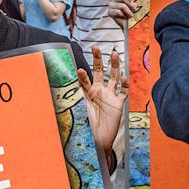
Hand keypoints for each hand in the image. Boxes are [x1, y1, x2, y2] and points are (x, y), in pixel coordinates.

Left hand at [80, 46, 127, 160]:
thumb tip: (63, 94)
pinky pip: (123, 92)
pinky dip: (125, 85)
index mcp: (88, 94)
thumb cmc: (88, 129)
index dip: (82, 75)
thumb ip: (76, 100)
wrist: (99, 141)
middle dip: (98, 60)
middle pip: (99, 72)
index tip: (78, 69)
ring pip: (113, 78)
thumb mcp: (81, 112)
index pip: (85, 80)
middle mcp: (99, 92)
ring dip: (114, 66)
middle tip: (96, 48)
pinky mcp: (118, 104)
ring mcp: (109, 97)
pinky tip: (124, 78)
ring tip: (114, 54)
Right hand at [108, 0, 137, 22]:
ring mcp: (110, 5)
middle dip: (131, 5)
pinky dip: (123, 15)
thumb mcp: (132, 1)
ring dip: (128, 12)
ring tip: (130, 15)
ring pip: (122, 6)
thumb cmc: (130, 11)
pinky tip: (123, 17)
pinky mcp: (109, 12)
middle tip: (134, 10)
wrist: (127, 22)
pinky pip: (118, 12)